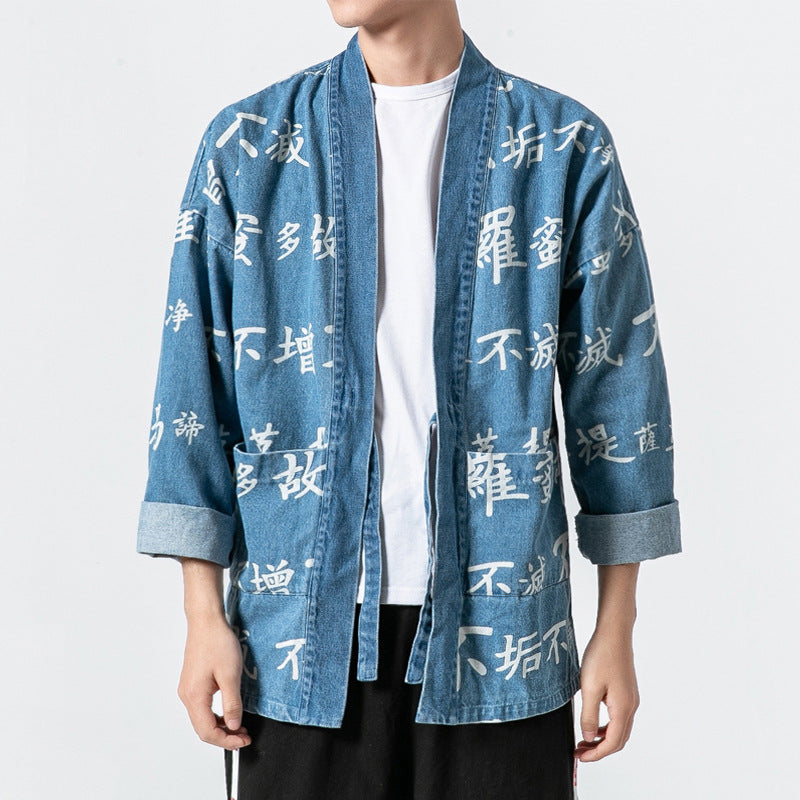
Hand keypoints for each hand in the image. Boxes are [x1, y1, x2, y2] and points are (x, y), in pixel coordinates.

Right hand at [177, 613, 252, 749]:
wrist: (206, 621)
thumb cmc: (217, 643)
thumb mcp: (230, 675)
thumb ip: (232, 703)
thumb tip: (234, 726)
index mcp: (194, 696)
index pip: (208, 731)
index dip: (227, 741)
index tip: (243, 741)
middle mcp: (187, 696)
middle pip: (203, 728)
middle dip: (224, 736)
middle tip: (244, 736)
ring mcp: (188, 689)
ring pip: (202, 718)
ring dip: (221, 725)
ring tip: (240, 725)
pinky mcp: (192, 683)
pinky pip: (202, 707)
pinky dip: (216, 714)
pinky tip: (229, 711)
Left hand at [574, 626, 639, 761]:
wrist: (614, 634)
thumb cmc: (602, 656)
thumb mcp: (589, 688)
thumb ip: (588, 715)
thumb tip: (588, 737)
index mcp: (623, 708)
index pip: (612, 743)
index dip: (596, 754)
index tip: (580, 757)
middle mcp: (631, 706)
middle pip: (618, 740)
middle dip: (599, 749)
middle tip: (580, 751)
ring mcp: (631, 699)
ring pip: (619, 729)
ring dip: (602, 738)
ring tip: (583, 739)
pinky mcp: (627, 691)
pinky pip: (619, 717)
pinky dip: (606, 725)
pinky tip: (593, 721)